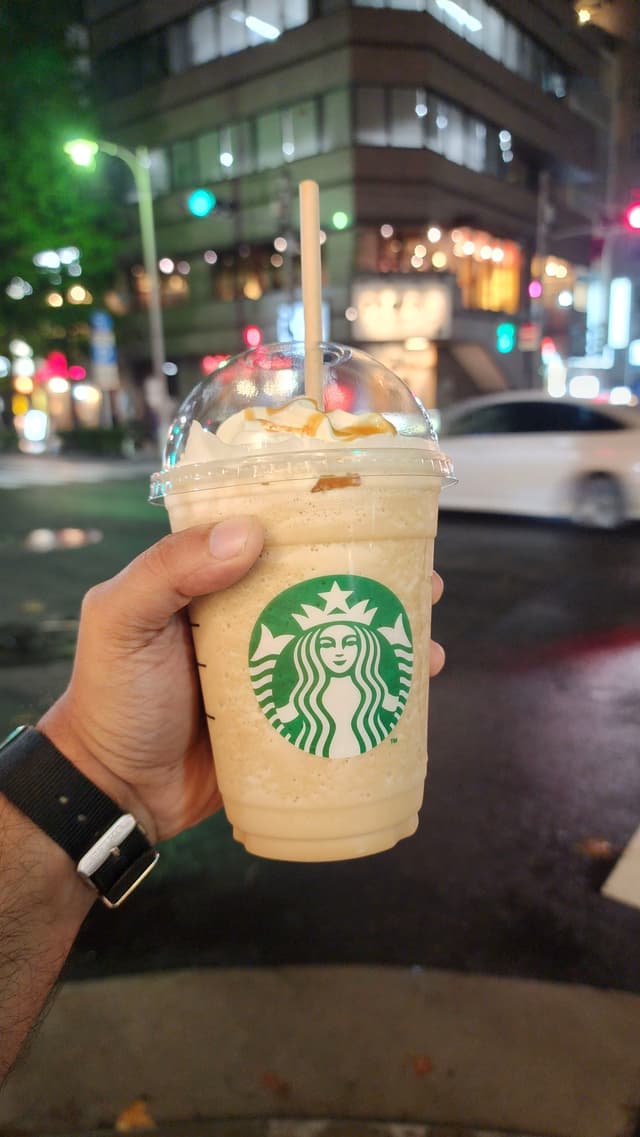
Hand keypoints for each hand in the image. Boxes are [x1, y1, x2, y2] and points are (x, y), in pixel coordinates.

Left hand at [39, 522, 445, 844]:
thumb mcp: (122, 620)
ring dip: (387, 629)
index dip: (323, 522)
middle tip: (421, 575)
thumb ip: (170, 569)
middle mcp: (246, 618)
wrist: (116, 793)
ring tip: (427, 626)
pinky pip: (341, 693)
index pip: (272, 535)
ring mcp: (272, 669)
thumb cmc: (111, 698)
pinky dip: (379, 686)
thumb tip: (249, 534)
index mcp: (209, 582)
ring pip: (342, 638)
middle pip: (320, 586)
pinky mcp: (287, 715)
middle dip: (373, 577)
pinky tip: (416, 683)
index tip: (370, 514)